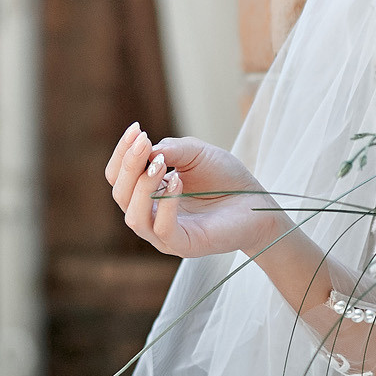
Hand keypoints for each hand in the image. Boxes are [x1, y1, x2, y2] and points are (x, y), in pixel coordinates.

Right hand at [105, 124, 278, 260]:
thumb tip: (145, 151)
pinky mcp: (183, 246)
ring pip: (134, 216)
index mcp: (147, 194)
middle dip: (129, 165)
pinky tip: (178, 181)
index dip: (122, 153)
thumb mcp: (195, 153)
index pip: (119, 177)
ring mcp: (164, 234)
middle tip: (144, 141)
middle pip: (121, 195)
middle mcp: (151, 215)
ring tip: (161, 162)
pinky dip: (166, 203)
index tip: (136, 128)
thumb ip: (169, 149)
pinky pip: (162, 229)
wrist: (257, 201)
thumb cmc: (225, 177)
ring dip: (142, 185)